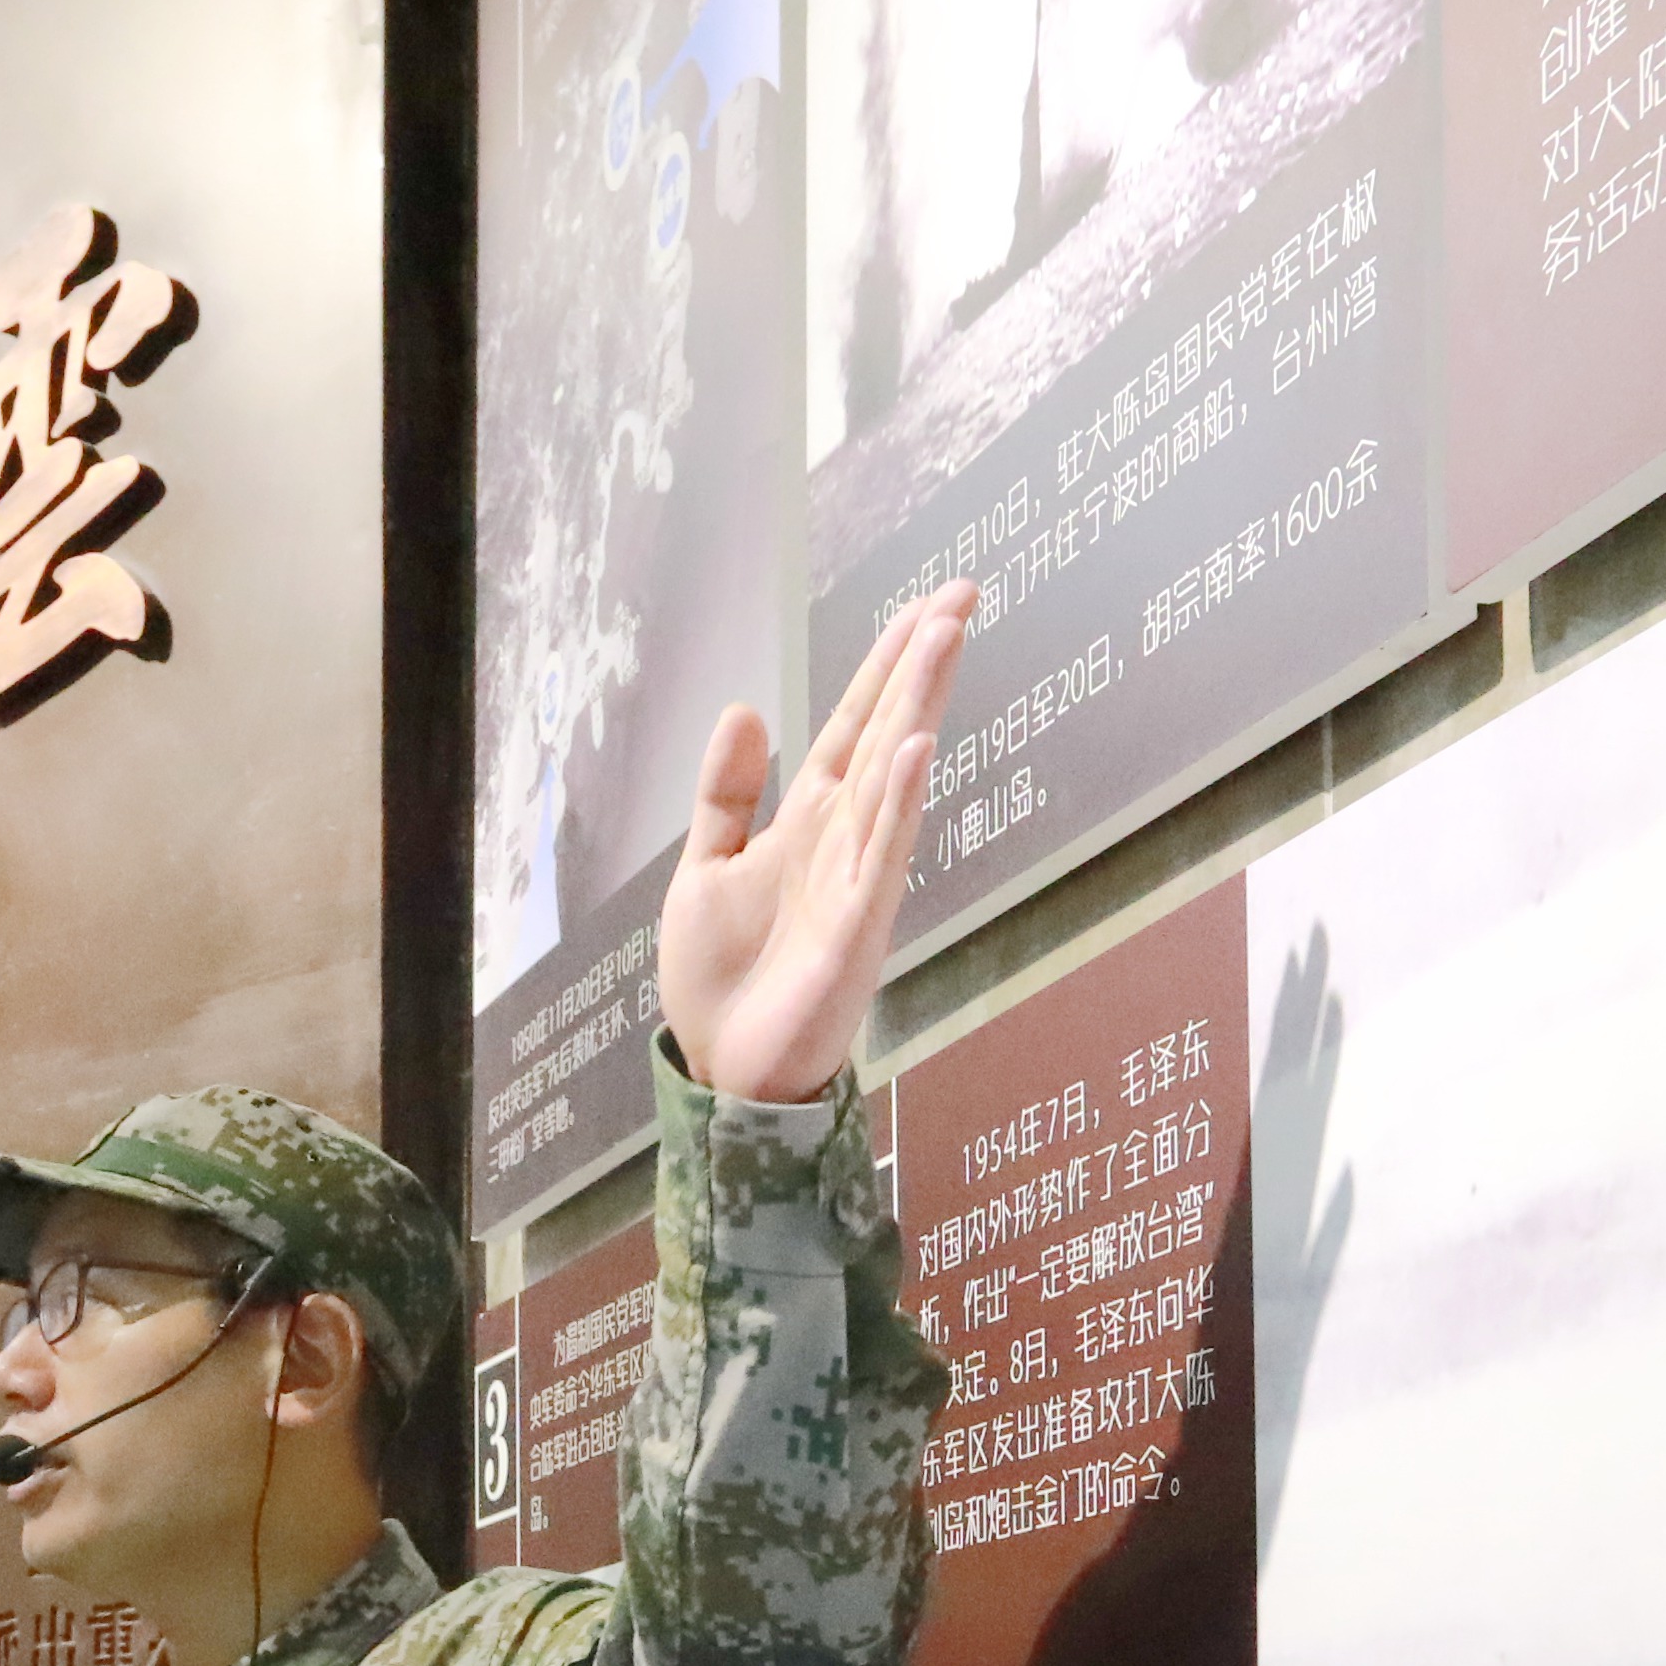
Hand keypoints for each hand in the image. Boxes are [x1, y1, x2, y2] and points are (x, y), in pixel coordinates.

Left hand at [658, 585, 975, 1107]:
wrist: (725, 1071)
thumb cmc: (722, 981)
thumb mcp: (704, 870)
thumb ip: (725, 795)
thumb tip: (748, 709)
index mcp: (807, 822)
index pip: (855, 726)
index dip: (886, 667)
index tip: (926, 607)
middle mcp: (843, 840)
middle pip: (888, 733)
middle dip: (921, 665)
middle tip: (962, 594)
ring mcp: (856, 880)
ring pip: (893, 778)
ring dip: (918, 707)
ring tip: (944, 638)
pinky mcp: (855, 928)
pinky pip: (881, 857)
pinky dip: (897, 805)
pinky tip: (914, 751)